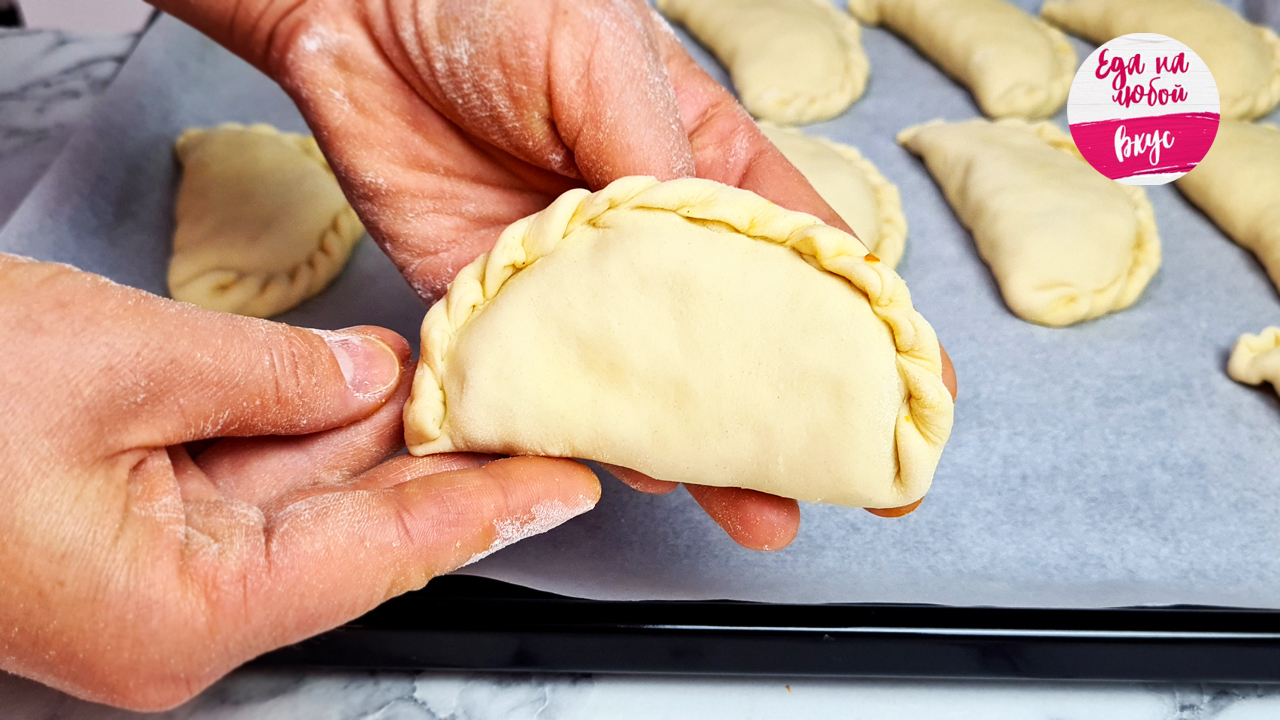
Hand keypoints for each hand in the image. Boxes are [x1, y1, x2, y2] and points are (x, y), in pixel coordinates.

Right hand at [0, 255, 599, 709]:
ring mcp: (143, 575)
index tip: (565, 482)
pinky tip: (358, 381)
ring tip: (459, 378)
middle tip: (527, 411)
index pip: (386, 554)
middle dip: (441, 461)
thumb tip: (365, 377)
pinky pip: (242, 475)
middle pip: (352, 528)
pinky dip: (300, 424)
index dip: (487, 509)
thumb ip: (273, 377)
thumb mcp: (124, 362)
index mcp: (183, 611)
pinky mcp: (119, 530)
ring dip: (373, 433)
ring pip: (300, 495)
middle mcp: (172, 615)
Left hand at [154, 0, 956, 549]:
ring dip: (694, 449)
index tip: (914, 394)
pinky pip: (537, 384)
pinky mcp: (487, 305)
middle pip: (727, 345)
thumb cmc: (498, 1)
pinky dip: (576, 431)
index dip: (861, 328)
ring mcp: (566, 282)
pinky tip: (624, 468)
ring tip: (754, 510)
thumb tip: (717, 270)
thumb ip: (663, 171)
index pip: (801, 259)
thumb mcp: (608, 64)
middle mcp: (641, 240)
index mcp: (700, 170)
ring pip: (641, 382)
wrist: (354, 3)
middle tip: (842, 489)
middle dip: (785, 420)